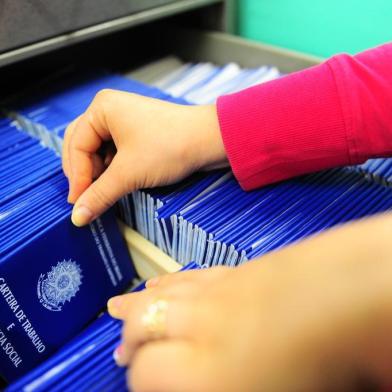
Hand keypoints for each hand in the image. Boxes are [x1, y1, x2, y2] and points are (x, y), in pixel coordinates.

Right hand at [62, 89, 227, 225]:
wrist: (210, 140)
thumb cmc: (171, 145)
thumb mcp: (130, 173)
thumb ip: (100, 195)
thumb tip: (78, 217)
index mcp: (102, 108)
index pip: (76, 146)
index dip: (76, 177)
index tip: (78, 203)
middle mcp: (110, 110)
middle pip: (83, 145)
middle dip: (84, 173)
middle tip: (86, 197)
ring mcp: (125, 120)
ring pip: (99, 150)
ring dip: (99, 173)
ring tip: (105, 191)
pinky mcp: (138, 132)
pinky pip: (115, 151)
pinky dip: (113, 169)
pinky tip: (118, 182)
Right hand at [108, 213, 391, 391]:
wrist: (345, 299)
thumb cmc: (315, 365)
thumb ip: (210, 386)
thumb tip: (189, 381)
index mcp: (206, 372)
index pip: (145, 372)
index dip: (135, 378)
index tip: (139, 382)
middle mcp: (201, 327)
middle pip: (144, 324)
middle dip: (128, 338)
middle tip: (120, 351)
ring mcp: (215, 294)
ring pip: (161, 295)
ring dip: (137, 305)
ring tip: (118, 308)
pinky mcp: (231, 273)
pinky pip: (187, 277)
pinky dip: (166, 282)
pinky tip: (158, 283)